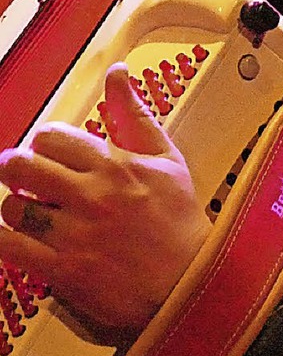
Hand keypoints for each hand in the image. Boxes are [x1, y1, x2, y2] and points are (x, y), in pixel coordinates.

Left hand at [0, 63, 206, 332]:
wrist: (192, 283)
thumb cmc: (181, 221)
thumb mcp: (167, 160)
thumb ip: (135, 114)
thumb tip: (117, 72)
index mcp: (115, 164)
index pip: (50, 137)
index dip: (43, 145)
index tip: (50, 157)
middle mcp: (92, 195)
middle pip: (20, 166)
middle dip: (17, 170)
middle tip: (27, 181)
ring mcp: (76, 234)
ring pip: (12, 208)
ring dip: (16, 209)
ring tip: (32, 215)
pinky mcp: (65, 270)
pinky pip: (10, 248)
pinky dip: (5, 239)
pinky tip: (20, 238)